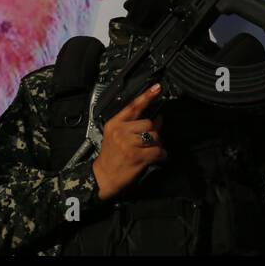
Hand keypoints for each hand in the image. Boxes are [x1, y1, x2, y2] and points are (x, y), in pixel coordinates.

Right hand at [91, 84, 165, 200]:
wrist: (102, 177)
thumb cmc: (111, 157)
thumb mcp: (116, 136)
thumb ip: (134, 125)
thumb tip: (158, 118)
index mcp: (115, 124)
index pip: (133, 106)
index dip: (147, 96)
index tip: (157, 88)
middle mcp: (121, 132)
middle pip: (149, 123)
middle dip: (153, 132)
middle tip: (150, 140)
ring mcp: (128, 144)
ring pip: (155, 136)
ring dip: (157, 144)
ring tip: (150, 150)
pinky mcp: (137, 156)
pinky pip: (158, 150)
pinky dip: (161, 155)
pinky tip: (157, 157)